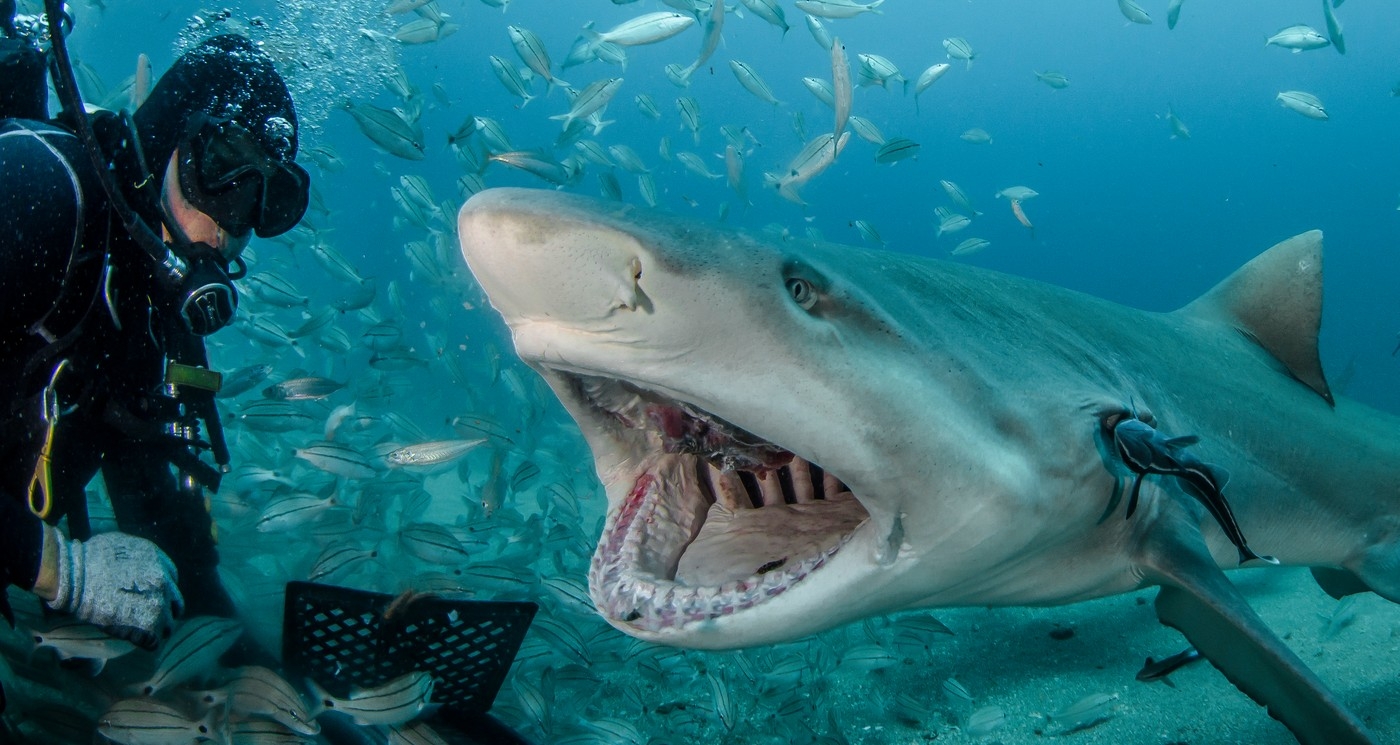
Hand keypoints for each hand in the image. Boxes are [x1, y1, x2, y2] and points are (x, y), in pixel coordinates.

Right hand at [45, 530, 184, 649]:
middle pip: (175, 604)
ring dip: (158, 630)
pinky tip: (138, 644)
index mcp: (158, 560)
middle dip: (166, 612)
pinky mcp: (147, 625)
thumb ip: (134, 554)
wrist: (74, 576)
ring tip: (145, 636)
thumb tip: (132, 563)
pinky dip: (147, 644)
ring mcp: (157, 603)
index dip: (163, 591)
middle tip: (154, 621)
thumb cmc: (86, 558)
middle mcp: (163, 581)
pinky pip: (154, 641)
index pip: (172, 580)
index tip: (152, 599)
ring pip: (167, 624)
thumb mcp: (119, 543)